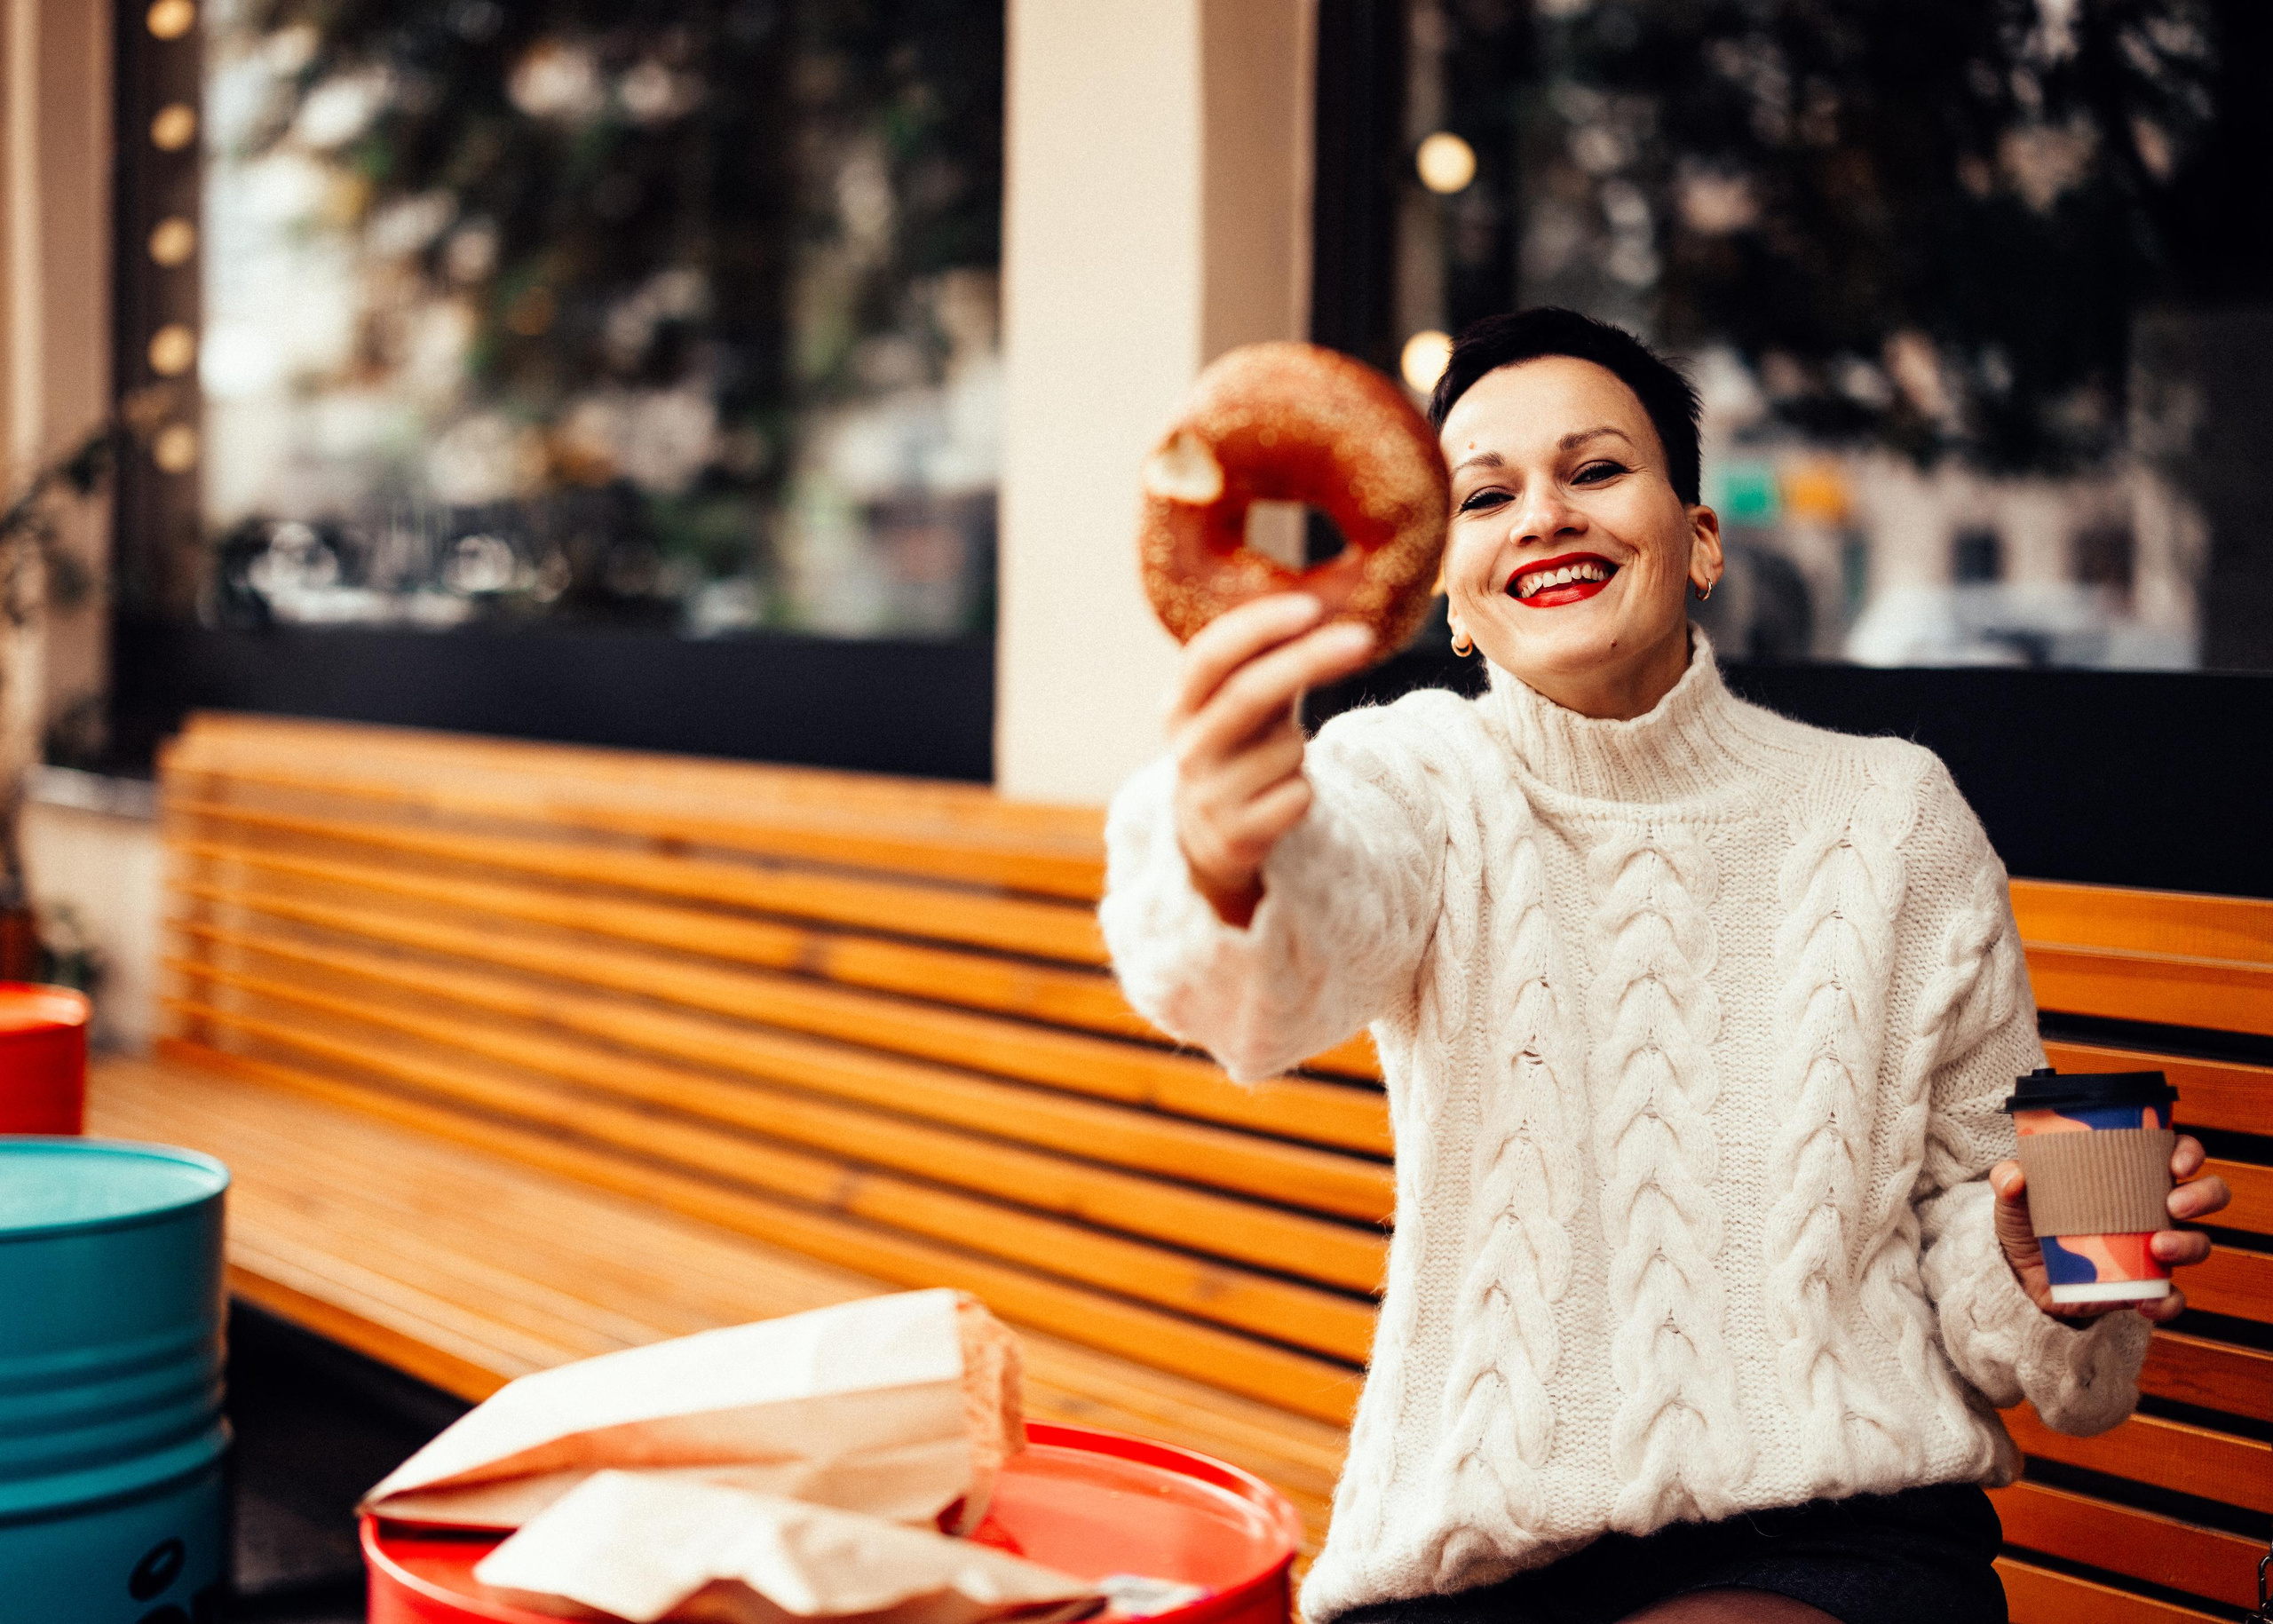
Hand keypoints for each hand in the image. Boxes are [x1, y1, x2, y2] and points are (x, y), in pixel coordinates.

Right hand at [1168, 594, 1374, 926]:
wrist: (1207, 838)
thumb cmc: (1236, 749)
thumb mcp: (1234, 704)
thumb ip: (1264, 663)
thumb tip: (1319, 605)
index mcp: (1180, 704)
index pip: (1210, 655)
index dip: (1257, 628)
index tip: (1309, 607)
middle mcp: (1187, 748)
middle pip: (1249, 694)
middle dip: (1309, 661)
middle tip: (1362, 637)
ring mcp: (1207, 795)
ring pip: (1287, 749)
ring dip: (1300, 747)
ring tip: (1279, 762)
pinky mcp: (1235, 837)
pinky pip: (1298, 796)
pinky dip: (1303, 791)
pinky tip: (1280, 799)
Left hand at [1990, 1135, 2230, 1322]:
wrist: (2020, 1275)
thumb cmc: (2028, 1221)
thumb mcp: (2014, 1197)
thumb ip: (2008, 1178)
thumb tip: (2014, 1176)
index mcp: (2131, 1176)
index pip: (2175, 1155)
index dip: (2188, 1153)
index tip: (2177, 1163)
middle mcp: (2153, 1209)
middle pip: (2205, 1196)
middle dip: (2202, 1197)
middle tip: (2174, 1204)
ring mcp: (2154, 1249)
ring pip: (2198, 1243)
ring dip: (2188, 1244)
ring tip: (2158, 1247)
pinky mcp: (2145, 1286)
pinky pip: (2172, 1296)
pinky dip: (2168, 1301)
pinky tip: (2147, 1301)